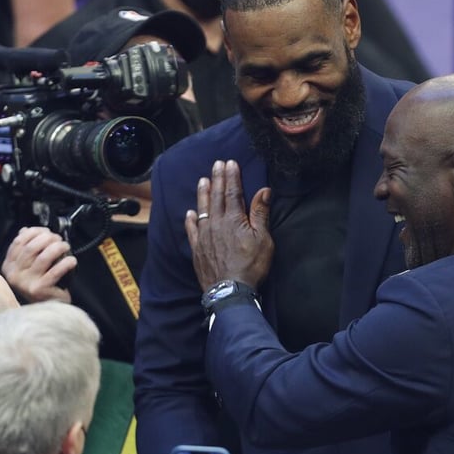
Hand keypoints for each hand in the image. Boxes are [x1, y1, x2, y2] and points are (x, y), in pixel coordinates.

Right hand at [1, 227, 75, 302]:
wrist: (47, 308)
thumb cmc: (39, 285)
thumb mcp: (27, 267)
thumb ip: (24, 248)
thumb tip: (26, 230)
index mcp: (9, 267)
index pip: (18, 242)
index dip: (33, 232)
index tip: (45, 230)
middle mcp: (15, 275)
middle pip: (31, 248)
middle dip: (47, 238)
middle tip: (58, 239)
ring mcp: (26, 283)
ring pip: (44, 257)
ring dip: (57, 248)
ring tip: (65, 246)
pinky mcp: (40, 289)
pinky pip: (55, 271)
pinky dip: (66, 263)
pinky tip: (72, 260)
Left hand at [184, 159, 272, 291]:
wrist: (229, 290)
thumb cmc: (250, 266)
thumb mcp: (263, 240)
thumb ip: (261, 214)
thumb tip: (264, 191)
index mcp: (234, 219)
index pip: (233, 192)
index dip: (232, 176)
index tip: (230, 163)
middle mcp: (216, 223)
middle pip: (217, 196)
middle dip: (218, 178)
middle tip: (216, 163)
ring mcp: (205, 236)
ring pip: (203, 209)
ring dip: (203, 193)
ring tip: (202, 180)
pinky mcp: (197, 249)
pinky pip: (192, 230)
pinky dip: (190, 219)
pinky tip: (190, 212)